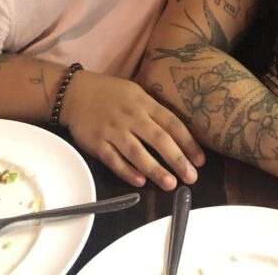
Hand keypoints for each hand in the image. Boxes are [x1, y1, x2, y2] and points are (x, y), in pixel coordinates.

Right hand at [59, 71, 204, 190]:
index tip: (200, 160)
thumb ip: (153, 110)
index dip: (187, 142)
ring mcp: (114, 130)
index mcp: (144, 103)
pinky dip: (127, 172)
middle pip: (158, 139)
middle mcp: (131, 116)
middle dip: (177, 159)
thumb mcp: (136, 93)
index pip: (171, 123)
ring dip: (155, 169)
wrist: (76, 93)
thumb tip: (177, 132)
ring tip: (170, 184)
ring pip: (137, 152)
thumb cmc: (111, 94)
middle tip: (191, 178)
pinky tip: (140, 183)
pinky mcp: (97, 143)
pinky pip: (114, 160)